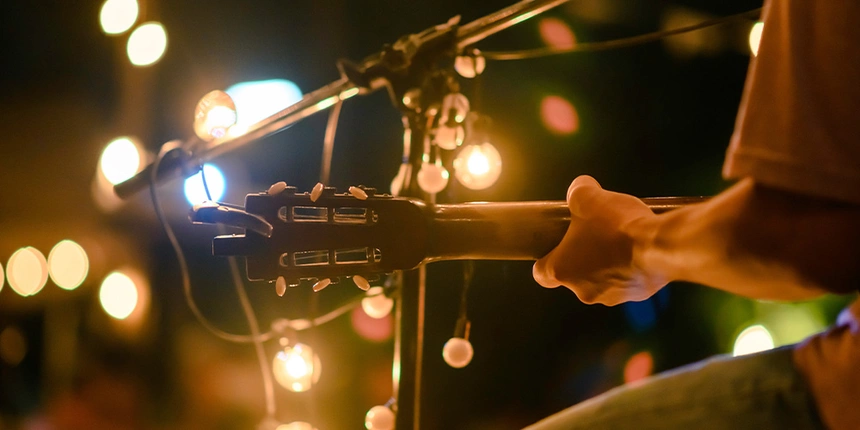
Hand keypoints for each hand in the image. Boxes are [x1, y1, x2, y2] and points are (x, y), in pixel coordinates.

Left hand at [533, 176, 668, 304]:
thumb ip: (577, 192)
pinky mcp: (636, 295)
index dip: (545, 259)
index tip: (555, 247)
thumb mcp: (587, 197)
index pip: (541, 274)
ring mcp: (611, 296)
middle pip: (574, 274)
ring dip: (606, 262)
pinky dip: (629, 267)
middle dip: (582, 255)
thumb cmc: (616, 225)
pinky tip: (637, 247)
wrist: (659, 245)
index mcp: (561, 271)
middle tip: (593, 234)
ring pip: (601, 279)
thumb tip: (580, 188)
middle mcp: (583, 290)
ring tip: (619, 238)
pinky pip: (627, 280)